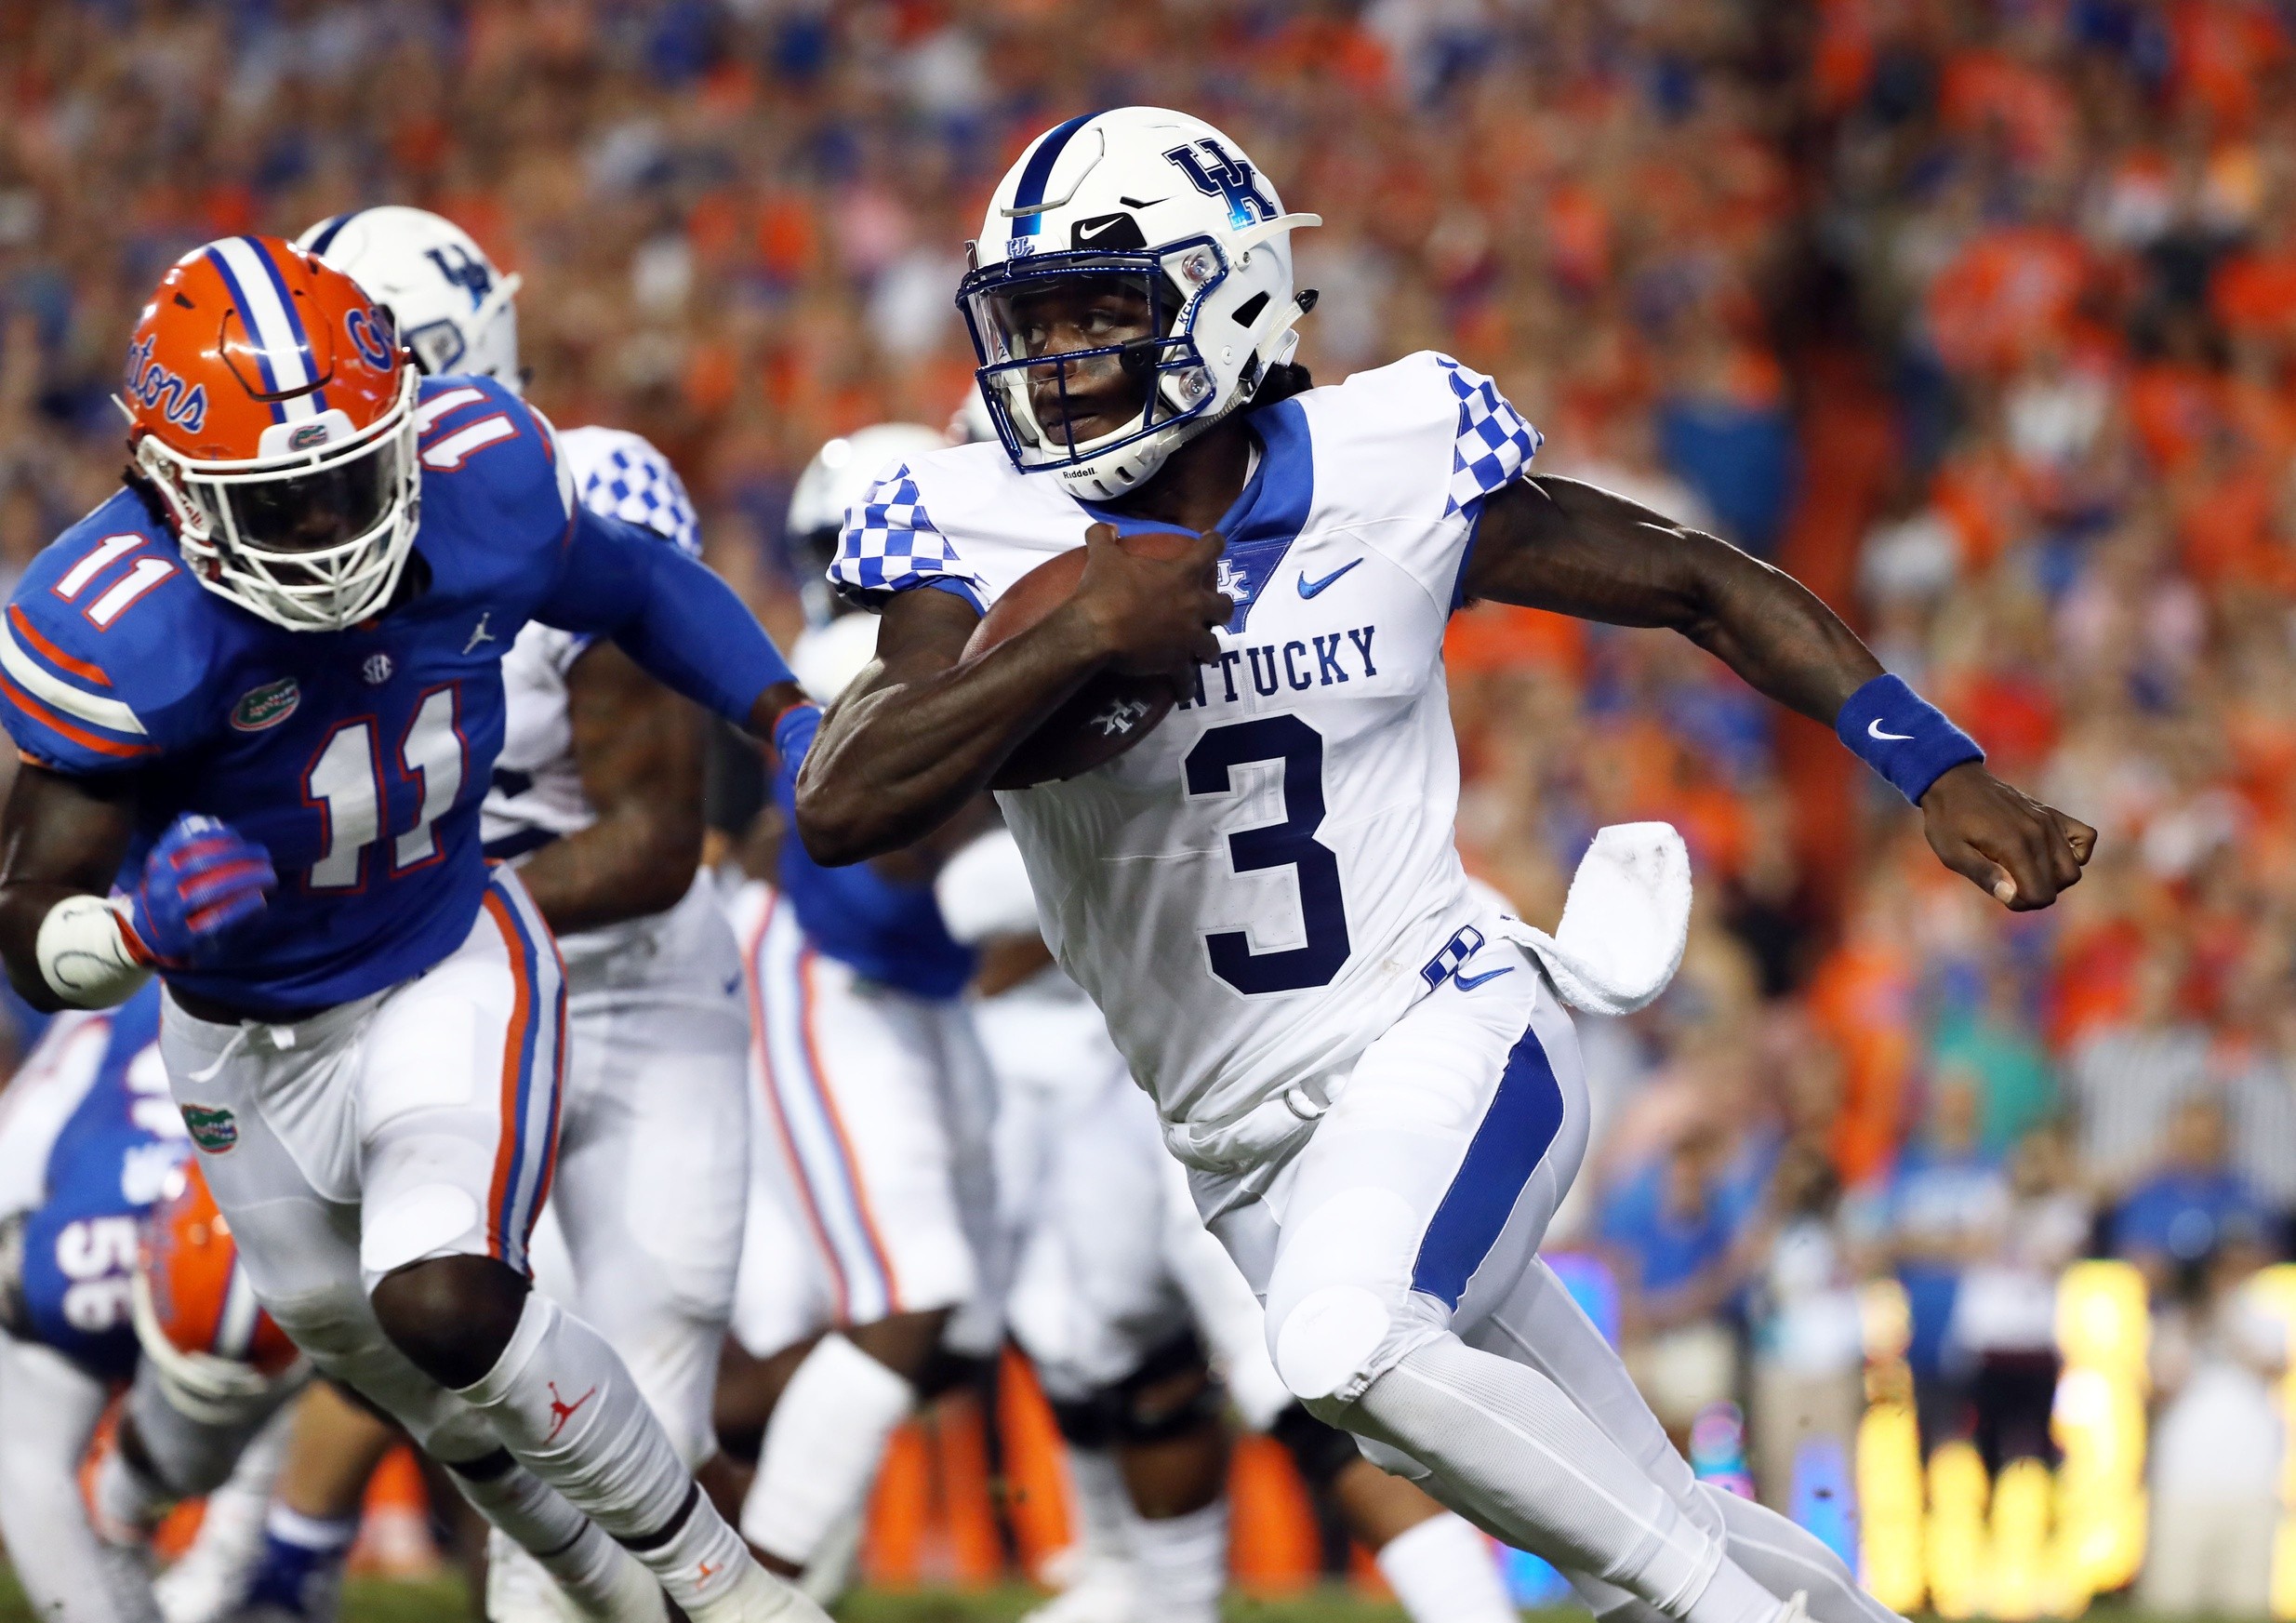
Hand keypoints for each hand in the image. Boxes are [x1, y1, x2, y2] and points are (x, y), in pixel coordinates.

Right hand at [124, 815, 275, 965]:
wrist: (149, 934)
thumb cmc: (171, 890)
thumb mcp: (169, 864)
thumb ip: (184, 841)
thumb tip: (210, 822)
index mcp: (158, 866)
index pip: (184, 843)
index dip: (214, 836)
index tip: (238, 836)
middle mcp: (161, 887)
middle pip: (199, 865)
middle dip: (237, 856)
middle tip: (265, 855)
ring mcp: (172, 913)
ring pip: (206, 892)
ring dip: (242, 881)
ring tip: (269, 876)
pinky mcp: (187, 937)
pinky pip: (215, 922)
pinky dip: (239, 909)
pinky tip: (259, 900)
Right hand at [1067, 522, 1230, 681]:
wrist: (1095, 630)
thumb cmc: (1103, 590)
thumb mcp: (1102, 557)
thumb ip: (1104, 537)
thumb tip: (1107, 527)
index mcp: (1180, 575)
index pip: (1210, 550)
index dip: (1214, 542)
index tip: (1214, 540)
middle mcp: (1193, 605)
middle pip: (1225, 606)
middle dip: (1221, 608)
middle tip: (1212, 609)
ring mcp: (1188, 636)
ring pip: (1214, 646)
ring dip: (1209, 648)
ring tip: (1202, 652)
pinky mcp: (1176, 662)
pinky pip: (1188, 679)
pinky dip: (1186, 686)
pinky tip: (1184, 691)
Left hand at [1919, 763, 2095, 909]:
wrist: (1954, 781)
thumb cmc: (1948, 820)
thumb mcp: (1953, 853)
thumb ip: (1984, 876)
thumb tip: (2011, 896)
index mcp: (2014, 845)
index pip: (2041, 894)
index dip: (2022, 903)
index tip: (2001, 891)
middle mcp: (2039, 833)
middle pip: (2060, 884)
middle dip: (2035, 893)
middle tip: (2008, 881)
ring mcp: (2049, 822)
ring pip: (2074, 868)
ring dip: (2053, 878)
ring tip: (2024, 870)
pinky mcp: (2053, 814)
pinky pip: (2086, 838)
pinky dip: (2076, 852)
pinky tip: (2050, 854)